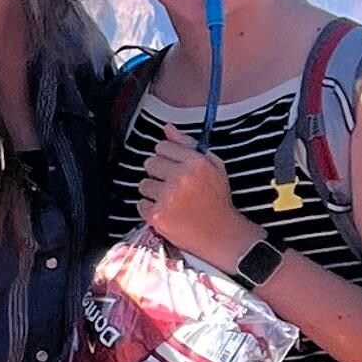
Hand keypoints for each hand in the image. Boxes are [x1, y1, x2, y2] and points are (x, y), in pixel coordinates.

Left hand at [137, 127, 256, 271]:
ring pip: (143, 184)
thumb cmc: (217, 199)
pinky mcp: (158, 215)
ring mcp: (168, 197)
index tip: (172, 167)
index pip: (163, 146)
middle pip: (150, 163)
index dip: (165, 156)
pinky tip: (167, 212)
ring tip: (170, 200)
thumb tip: (167, 128)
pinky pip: (141, 204)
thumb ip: (188, 145)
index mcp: (196, 162)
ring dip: (153, 192)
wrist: (220, 233)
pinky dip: (150, 209)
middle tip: (171, 185)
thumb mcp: (212, 167)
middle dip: (158, 173)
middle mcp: (181, 177)